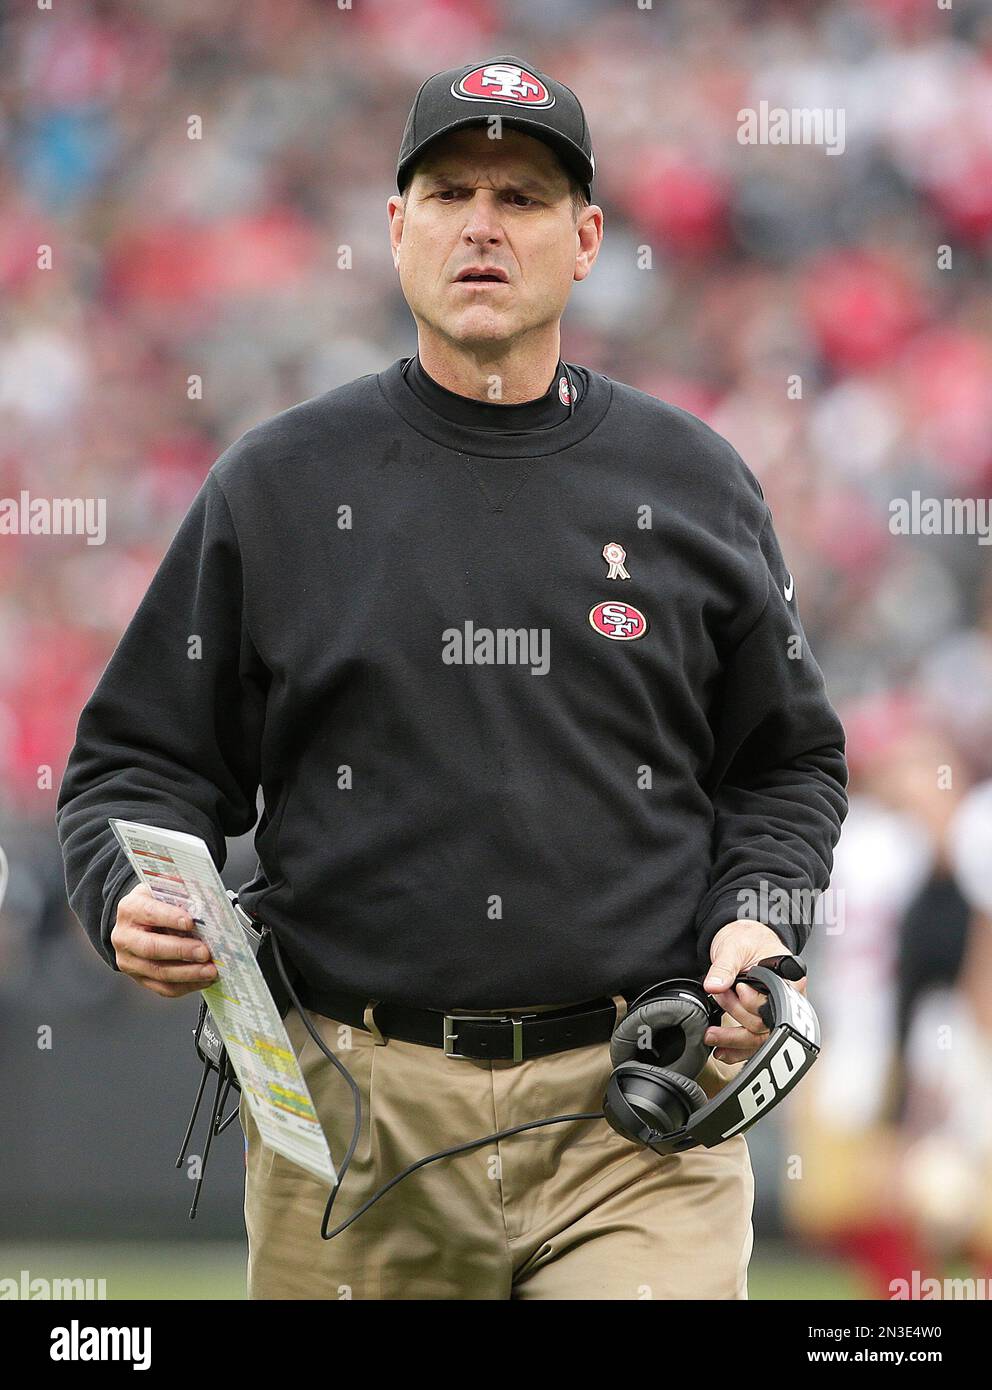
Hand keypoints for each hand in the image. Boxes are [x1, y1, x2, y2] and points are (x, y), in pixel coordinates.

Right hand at [110, 883, 217, 997]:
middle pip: (151, 948)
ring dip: (188, 973)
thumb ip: (180, 894)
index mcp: (130, 908)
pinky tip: (203, 980)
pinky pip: (163, 987)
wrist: (139, 920)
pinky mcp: (139, 977)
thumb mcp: (164, 890)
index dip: (170, 917)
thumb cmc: (157, 903)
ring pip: (158, 972)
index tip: (190, 922)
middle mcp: (124, 936)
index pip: (149, 912)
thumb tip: (205, 904)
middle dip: (181, 951)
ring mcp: (129, 960)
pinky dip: (186, 985)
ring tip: (210, 970)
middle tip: (205, 952)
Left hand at [702, 919, 805, 1063]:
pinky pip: (755, 1041)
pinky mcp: (764, 1020)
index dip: (754, 1002)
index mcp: (790, 979)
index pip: (776, 1004)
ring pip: (760, 1038)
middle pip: (766, 1024)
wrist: (744, 939)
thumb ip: (724, 966)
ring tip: (712, 1036)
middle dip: (737, 1014)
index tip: (737, 989)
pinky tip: (723, 1052)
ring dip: (734, 1039)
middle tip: (719, 996)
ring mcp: (777, 1012)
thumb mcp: (734, 947)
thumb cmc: (747, 939)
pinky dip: (738, 1050)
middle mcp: (788, 999)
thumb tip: (714, 985)